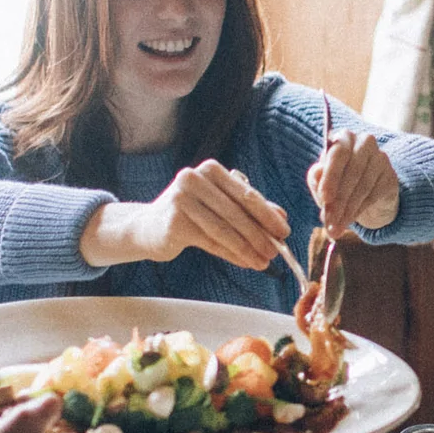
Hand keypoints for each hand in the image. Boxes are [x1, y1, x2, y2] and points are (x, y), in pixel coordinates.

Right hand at [81, 160, 289, 270]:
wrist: (149, 227)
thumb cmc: (192, 213)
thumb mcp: (221, 205)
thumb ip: (249, 208)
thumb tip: (282, 218)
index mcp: (211, 169)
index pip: (246, 194)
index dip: (268, 215)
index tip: (285, 232)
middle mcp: (194, 179)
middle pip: (237, 213)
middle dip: (260, 235)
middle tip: (276, 252)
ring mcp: (181, 200)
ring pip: (225, 230)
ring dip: (248, 249)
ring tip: (263, 262)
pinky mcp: (174, 223)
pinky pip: (211, 242)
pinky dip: (232, 254)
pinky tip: (245, 262)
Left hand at [308, 129, 399, 237]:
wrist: (366, 194)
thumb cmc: (338, 183)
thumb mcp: (322, 181)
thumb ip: (317, 178)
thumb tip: (317, 175)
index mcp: (344, 138)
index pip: (338, 153)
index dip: (331, 177)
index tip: (324, 199)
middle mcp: (365, 142)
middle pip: (352, 172)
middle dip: (338, 200)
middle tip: (328, 222)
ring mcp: (381, 158)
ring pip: (363, 186)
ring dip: (347, 210)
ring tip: (336, 228)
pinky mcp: (391, 175)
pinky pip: (374, 195)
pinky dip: (360, 210)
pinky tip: (351, 221)